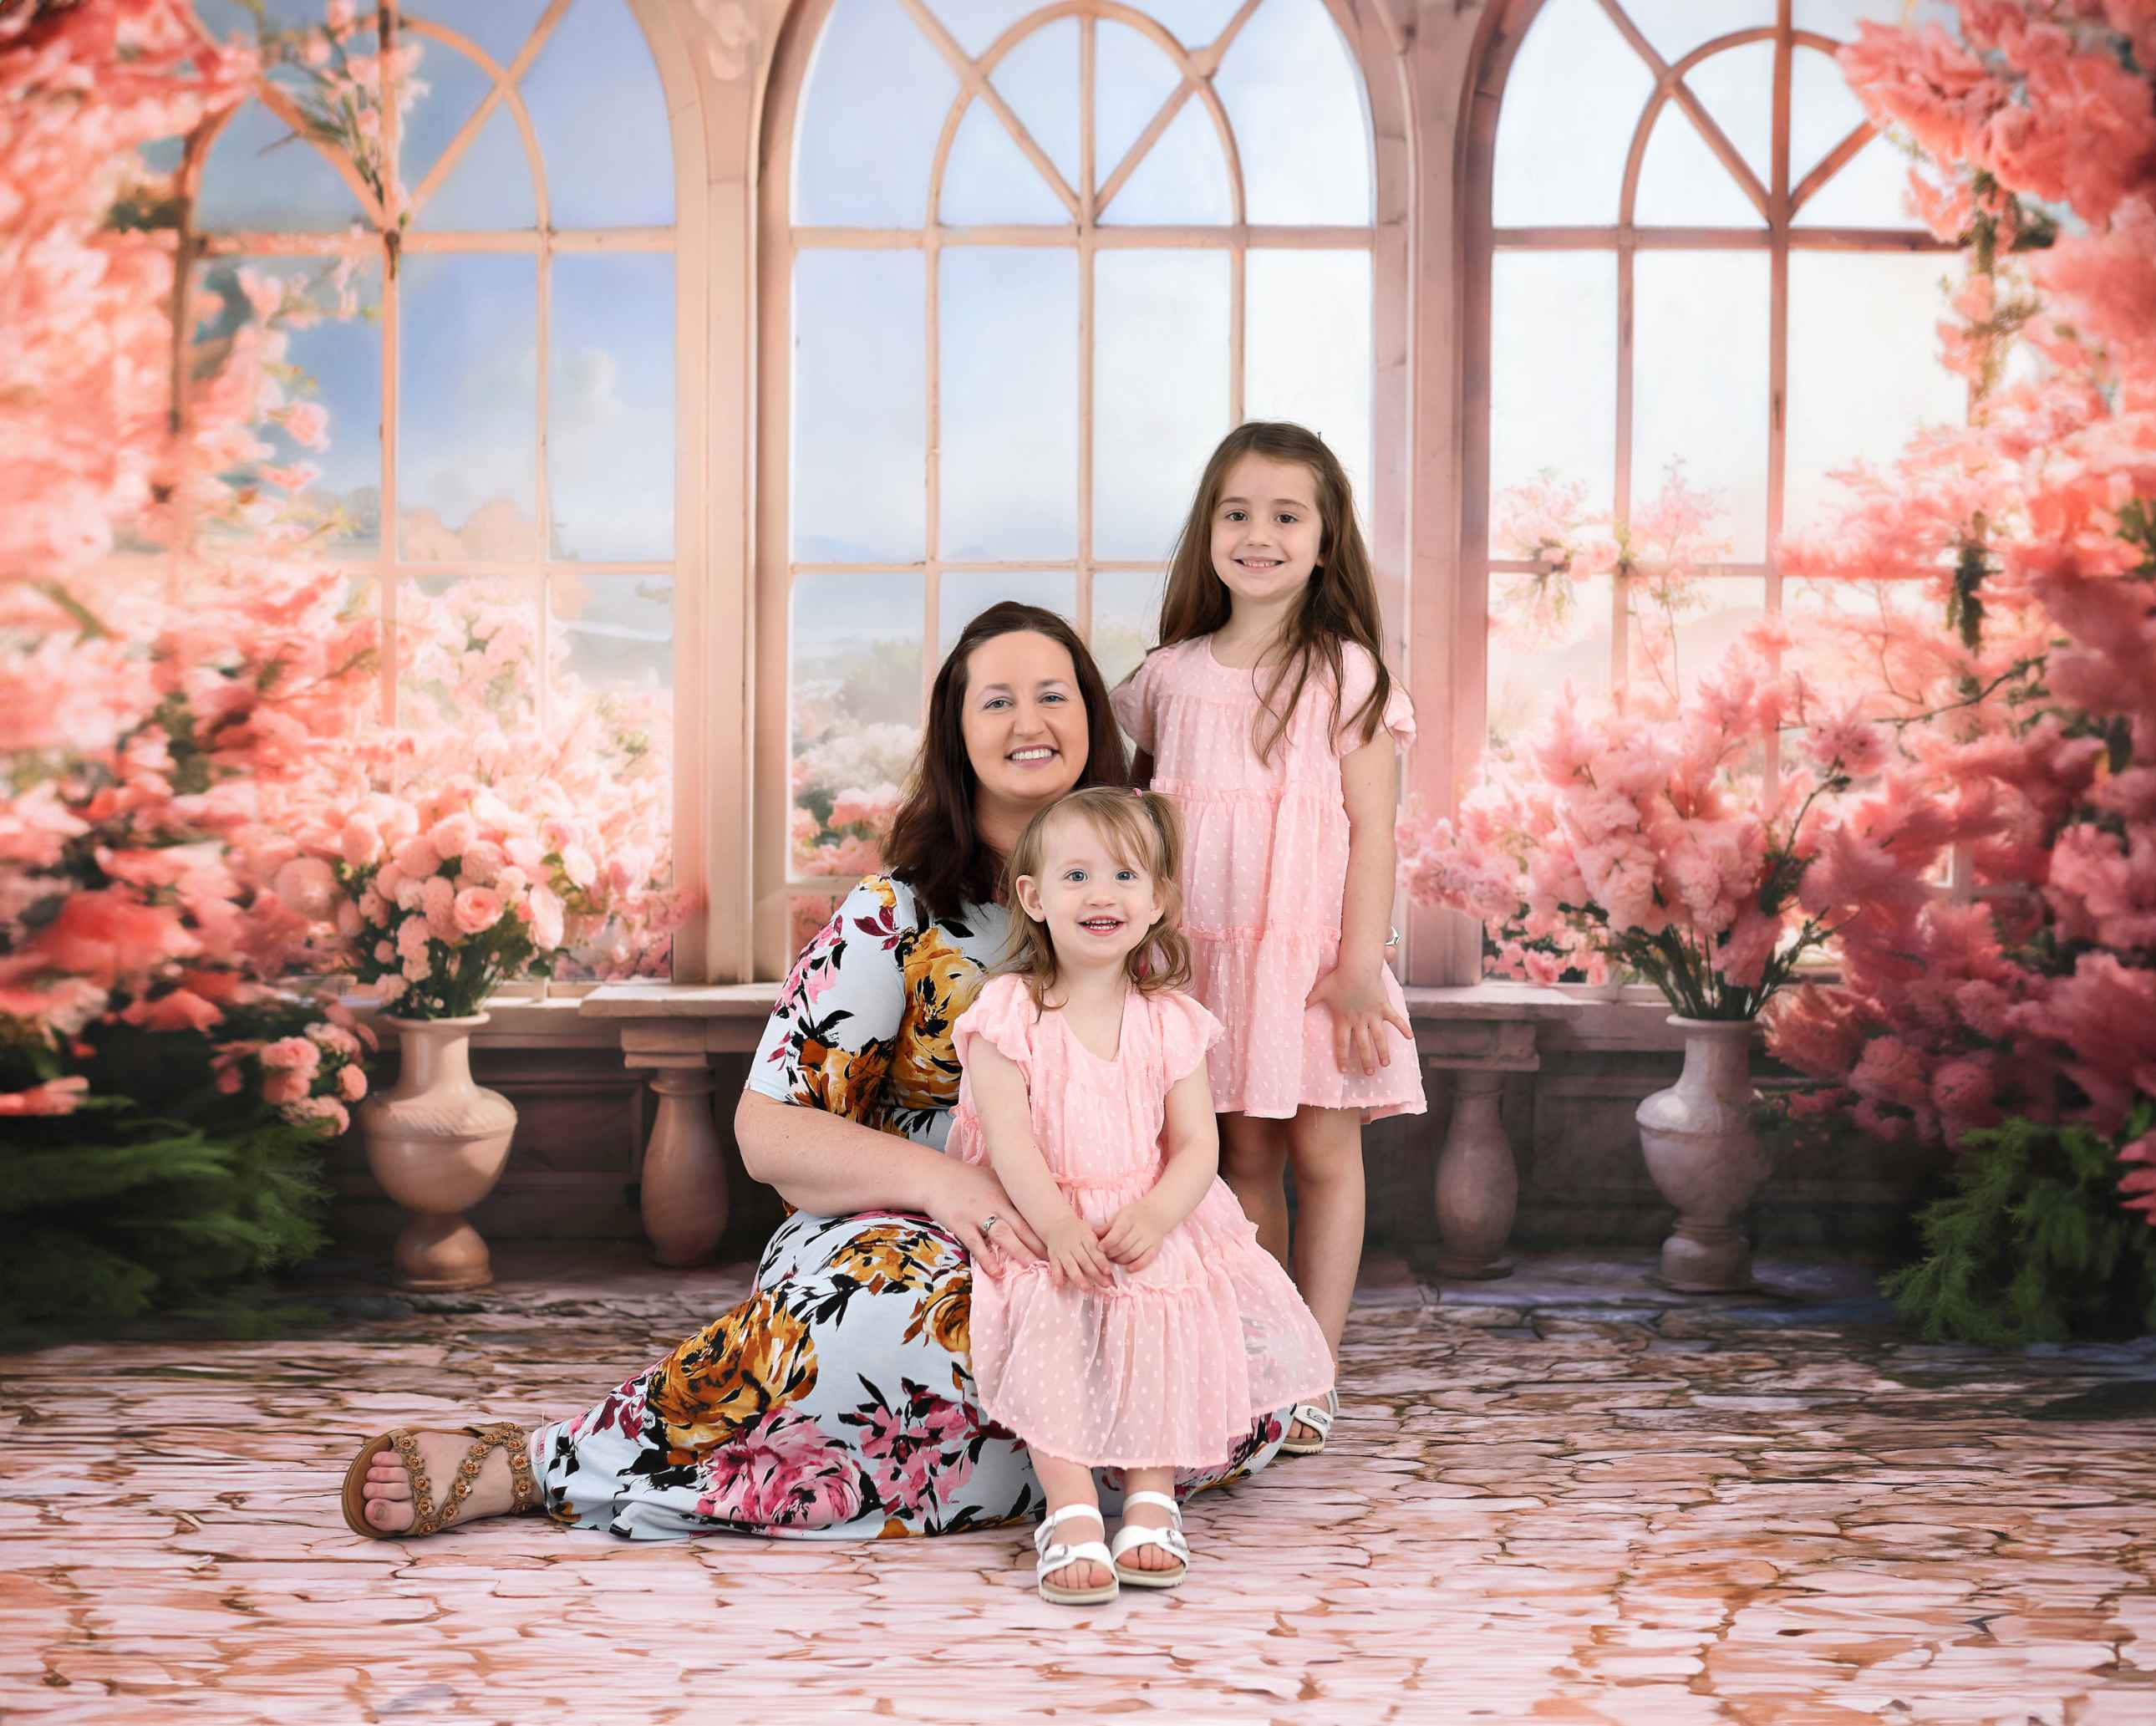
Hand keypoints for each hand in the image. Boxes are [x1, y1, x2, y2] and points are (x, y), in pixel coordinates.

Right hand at [925, 1160, 1044, 1272]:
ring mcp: (978, 1214)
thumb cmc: (964, 1177)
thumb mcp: (993, 1176)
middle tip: (1056, 1260)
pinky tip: (997, 1272)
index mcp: (1005, 1192)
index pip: (1031, 1213)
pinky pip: (976, 1244)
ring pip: (1004, 1235)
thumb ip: (1011, 1188)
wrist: (933, 1176)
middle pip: (1023, 1226)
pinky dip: (987, 1258)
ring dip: (1020, 1251)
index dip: (1046, 1229)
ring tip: (1034, 1266)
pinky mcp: (961, 1224)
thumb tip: (1033, 1197)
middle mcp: (996, 1203)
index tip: (1060, 1242)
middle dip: (1040, 1244)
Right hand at [1043, 1213, 1116, 1288]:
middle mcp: (1073, 1244)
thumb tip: (1113, 1261)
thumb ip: (1099, 1245)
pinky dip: (1057, 1276)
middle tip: (1105, 1285)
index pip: (1094, 1250)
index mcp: (1085, 1236)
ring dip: (1078, 1278)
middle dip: (1095, 1274)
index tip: (1108, 1271)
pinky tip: (1060, 1285)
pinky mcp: (1053, 1256)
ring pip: (1071, 1266)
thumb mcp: (1090, 1232)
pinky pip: (1055, 1267)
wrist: (1057, 1224)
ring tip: (1087, 1288)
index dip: (1101, 1261)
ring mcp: (1063, 1251)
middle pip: (1084, 1260)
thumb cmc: (1079, 1231)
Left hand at [1097, 1198, 1168, 1273]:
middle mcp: (1141, 1227)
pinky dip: (1137, 1266)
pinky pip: (1147, 1259)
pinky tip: (1128, 1269)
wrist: (1156, 1213)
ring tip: (1113, 1261)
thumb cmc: (1133, 1215)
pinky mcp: (1156, 1247)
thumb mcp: (1119, 1216)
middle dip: (1111, 1253)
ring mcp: (1150, 1238)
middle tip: (1103, 1257)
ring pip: (1133, 1254)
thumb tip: (1091, 1234)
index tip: (1099, 1248)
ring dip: (1121, 1260)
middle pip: (1124, 1246)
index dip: (1107, 1242)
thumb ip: (1106, 1227)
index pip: (1118, 1233)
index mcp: (1129, 1217)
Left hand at [1306, 953, 1413, 1076]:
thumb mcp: (1321, 990)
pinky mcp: (1384, 1006)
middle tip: (1369, 1074)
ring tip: (1386, 1064)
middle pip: (1362, 1045)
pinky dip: (1403, 1028)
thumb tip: (1297, 1006)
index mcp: (1344, 1019)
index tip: (1343, 1070)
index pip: (1341, 1044)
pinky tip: (1410, 1038)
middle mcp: (1359, 1020)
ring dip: (1383, 1052)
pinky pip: (1395, 1019)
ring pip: (1379, 1038)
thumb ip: (1309, 1000)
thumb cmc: (1338, 978)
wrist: (1357, 967)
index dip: (1342, 1058)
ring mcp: (1373, 1014)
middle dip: (1366, 1061)